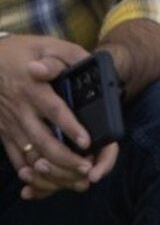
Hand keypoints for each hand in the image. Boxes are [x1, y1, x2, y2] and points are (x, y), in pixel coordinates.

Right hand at [1, 33, 110, 200]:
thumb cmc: (20, 52)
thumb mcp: (46, 44)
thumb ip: (68, 55)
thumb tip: (87, 63)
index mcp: (33, 87)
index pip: (54, 110)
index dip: (70, 127)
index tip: (87, 141)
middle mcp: (21, 108)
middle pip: (42, 139)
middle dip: (64, 158)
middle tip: (85, 169)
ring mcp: (10, 122)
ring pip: (29, 152)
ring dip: (49, 169)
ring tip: (71, 179)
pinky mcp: (3, 130)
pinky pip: (14, 155)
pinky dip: (26, 170)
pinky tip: (41, 180)